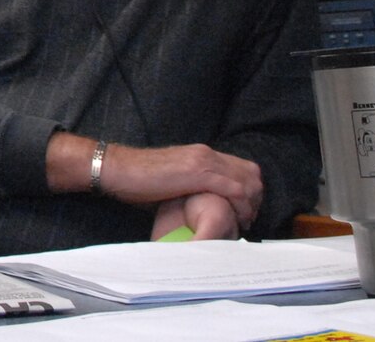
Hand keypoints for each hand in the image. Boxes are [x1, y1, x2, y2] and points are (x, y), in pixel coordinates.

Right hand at [101, 143, 261, 231]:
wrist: (118, 169)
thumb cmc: (139, 178)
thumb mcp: (173, 177)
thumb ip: (191, 183)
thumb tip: (201, 201)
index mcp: (201, 153)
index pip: (242, 167)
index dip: (250, 190)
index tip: (245, 210)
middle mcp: (206, 153)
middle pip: (251, 173)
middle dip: (256, 198)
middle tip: (247, 218)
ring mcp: (203, 162)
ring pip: (247, 181)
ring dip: (252, 204)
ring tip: (243, 221)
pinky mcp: (199, 174)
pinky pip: (235, 190)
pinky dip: (242, 207)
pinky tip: (237, 219)